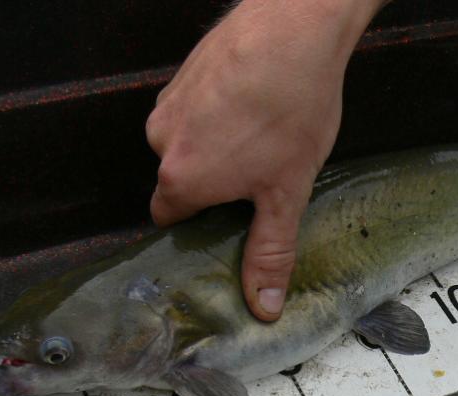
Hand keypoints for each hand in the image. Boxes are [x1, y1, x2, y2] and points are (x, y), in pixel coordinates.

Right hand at [145, 0, 385, 320]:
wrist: (295, 28)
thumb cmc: (290, 110)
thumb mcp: (287, 194)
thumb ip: (269, 253)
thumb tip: (261, 306)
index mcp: (180, 179)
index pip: (169, 218)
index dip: (199, 221)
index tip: (227, 219)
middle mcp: (162, 139)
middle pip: (179, 177)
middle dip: (214, 180)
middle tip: (259, 173)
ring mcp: (170, 100)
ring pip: (188, 139)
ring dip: (218, 143)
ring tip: (263, 134)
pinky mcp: (186, 70)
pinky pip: (197, 105)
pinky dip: (220, 110)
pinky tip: (257, 104)